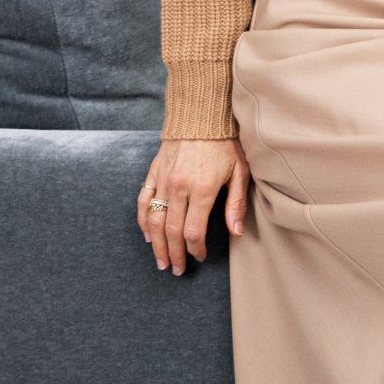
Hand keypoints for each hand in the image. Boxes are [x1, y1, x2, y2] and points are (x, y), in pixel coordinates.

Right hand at [137, 138, 249, 275]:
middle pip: (172, 231)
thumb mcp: (240, 171)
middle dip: (175, 254)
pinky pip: (143, 201)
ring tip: (161, 261)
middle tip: (177, 270)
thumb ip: (236, 203)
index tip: (200, 257)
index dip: (195, 249)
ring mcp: (163, 180)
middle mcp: (179, 187)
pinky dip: (143, 221)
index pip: (193, 231)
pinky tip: (147, 235)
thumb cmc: (225, 143)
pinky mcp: (153, 173)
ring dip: (156, 245)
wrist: (200, 114)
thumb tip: (235, 232)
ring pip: (154, 220)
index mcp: (202, 189)